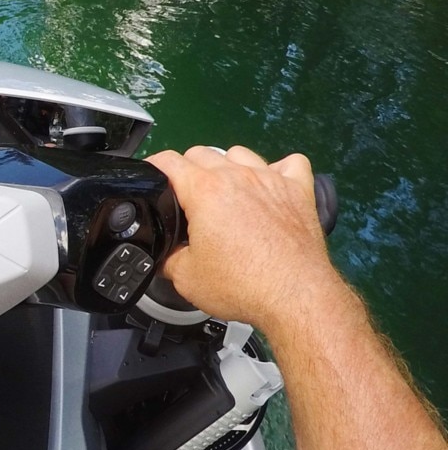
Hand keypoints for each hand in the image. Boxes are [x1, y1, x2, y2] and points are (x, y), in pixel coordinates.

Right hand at [146, 146, 342, 333]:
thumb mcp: (185, 278)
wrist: (294, 296)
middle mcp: (237, 176)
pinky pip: (290, 163)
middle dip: (187, 170)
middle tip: (184, 196)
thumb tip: (165, 255)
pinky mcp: (298, 190)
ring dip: (226, 166)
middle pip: (201, 153)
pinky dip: (277, 170)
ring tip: (225, 191)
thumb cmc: (243, 285)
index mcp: (204, 191)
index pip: (169, 161)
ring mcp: (271, 180)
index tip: (151, 177)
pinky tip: (270, 185)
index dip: (153, 168)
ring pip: (240, 153)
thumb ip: (168, 257)